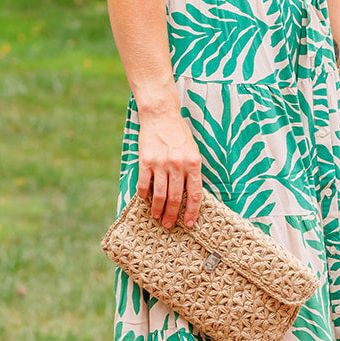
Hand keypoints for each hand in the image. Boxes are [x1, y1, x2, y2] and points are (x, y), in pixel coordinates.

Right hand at [136, 108, 202, 227]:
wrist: (161, 115)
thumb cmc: (179, 134)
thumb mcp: (193, 151)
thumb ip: (192, 171)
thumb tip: (191, 196)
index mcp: (194, 163)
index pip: (195, 194)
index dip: (192, 212)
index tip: (190, 224)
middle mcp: (178, 165)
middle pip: (176, 198)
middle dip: (173, 215)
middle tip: (169, 225)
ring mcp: (161, 163)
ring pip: (160, 195)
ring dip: (158, 209)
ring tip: (157, 216)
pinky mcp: (145, 161)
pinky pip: (144, 185)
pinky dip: (144, 195)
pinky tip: (145, 200)